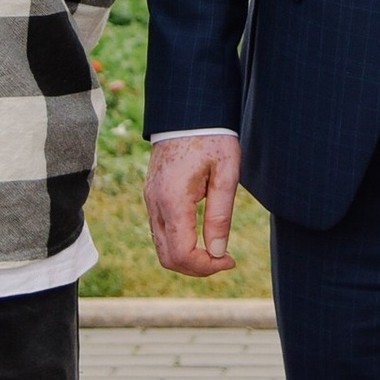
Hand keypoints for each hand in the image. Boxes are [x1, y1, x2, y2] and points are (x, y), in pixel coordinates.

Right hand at [146, 129, 242, 276]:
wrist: (187, 112)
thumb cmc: (212, 138)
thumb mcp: (226, 173)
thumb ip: (220, 214)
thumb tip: (217, 252)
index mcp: (173, 201)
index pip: (182, 254)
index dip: (206, 267)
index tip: (229, 259)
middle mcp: (155, 204)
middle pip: (167, 258)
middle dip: (197, 268)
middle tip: (224, 259)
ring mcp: (150, 201)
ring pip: (161, 248)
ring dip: (187, 257)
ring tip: (216, 250)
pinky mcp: (152, 196)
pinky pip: (160, 232)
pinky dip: (179, 244)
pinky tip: (201, 236)